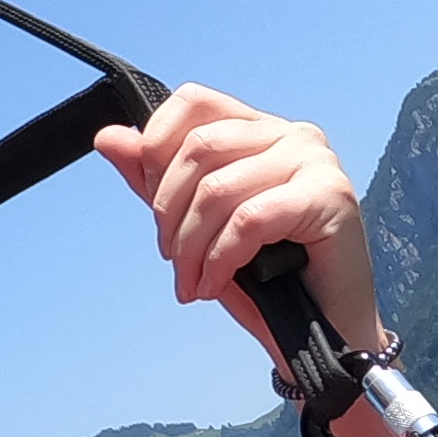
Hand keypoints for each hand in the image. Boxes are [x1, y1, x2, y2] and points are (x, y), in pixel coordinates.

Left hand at [95, 83, 382, 361]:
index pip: (192, 102)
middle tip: (173, 258)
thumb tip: (107, 137)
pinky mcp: (330, 196)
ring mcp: (315, 161)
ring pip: (218, 188)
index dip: (157, 149)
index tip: (155, 206)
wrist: (322, 333)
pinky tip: (215, 285)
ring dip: (191, 246)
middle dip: (169, 212)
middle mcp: (291, 134)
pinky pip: (249, 220)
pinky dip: (220, 259)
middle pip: (198, 147)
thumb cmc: (266, 278)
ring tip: (192, 282)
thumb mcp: (197, 224)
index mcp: (259, 130)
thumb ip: (156, 180)